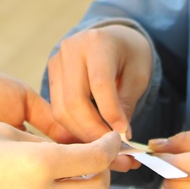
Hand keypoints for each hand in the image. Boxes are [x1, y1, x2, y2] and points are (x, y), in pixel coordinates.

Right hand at [0, 125, 121, 188]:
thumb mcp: (3, 130)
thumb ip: (42, 142)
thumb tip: (69, 149)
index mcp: (38, 165)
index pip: (94, 159)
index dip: (109, 146)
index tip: (113, 137)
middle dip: (104, 173)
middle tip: (97, 155)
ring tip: (73, 169)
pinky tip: (43, 183)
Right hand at [46, 24, 151, 142]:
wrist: (114, 39)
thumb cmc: (130, 56)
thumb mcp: (138, 76)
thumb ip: (126, 104)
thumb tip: (118, 137)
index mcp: (97, 42)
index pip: (99, 84)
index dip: (110, 113)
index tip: (123, 136)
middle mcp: (71, 48)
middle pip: (74, 100)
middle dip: (92, 130)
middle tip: (111, 149)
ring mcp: (57, 61)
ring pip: (61, 109)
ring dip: (81, 133)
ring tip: (101, 147)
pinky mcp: (51, 74)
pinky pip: (57, 109)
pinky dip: (73, 127)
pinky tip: (89, 136)